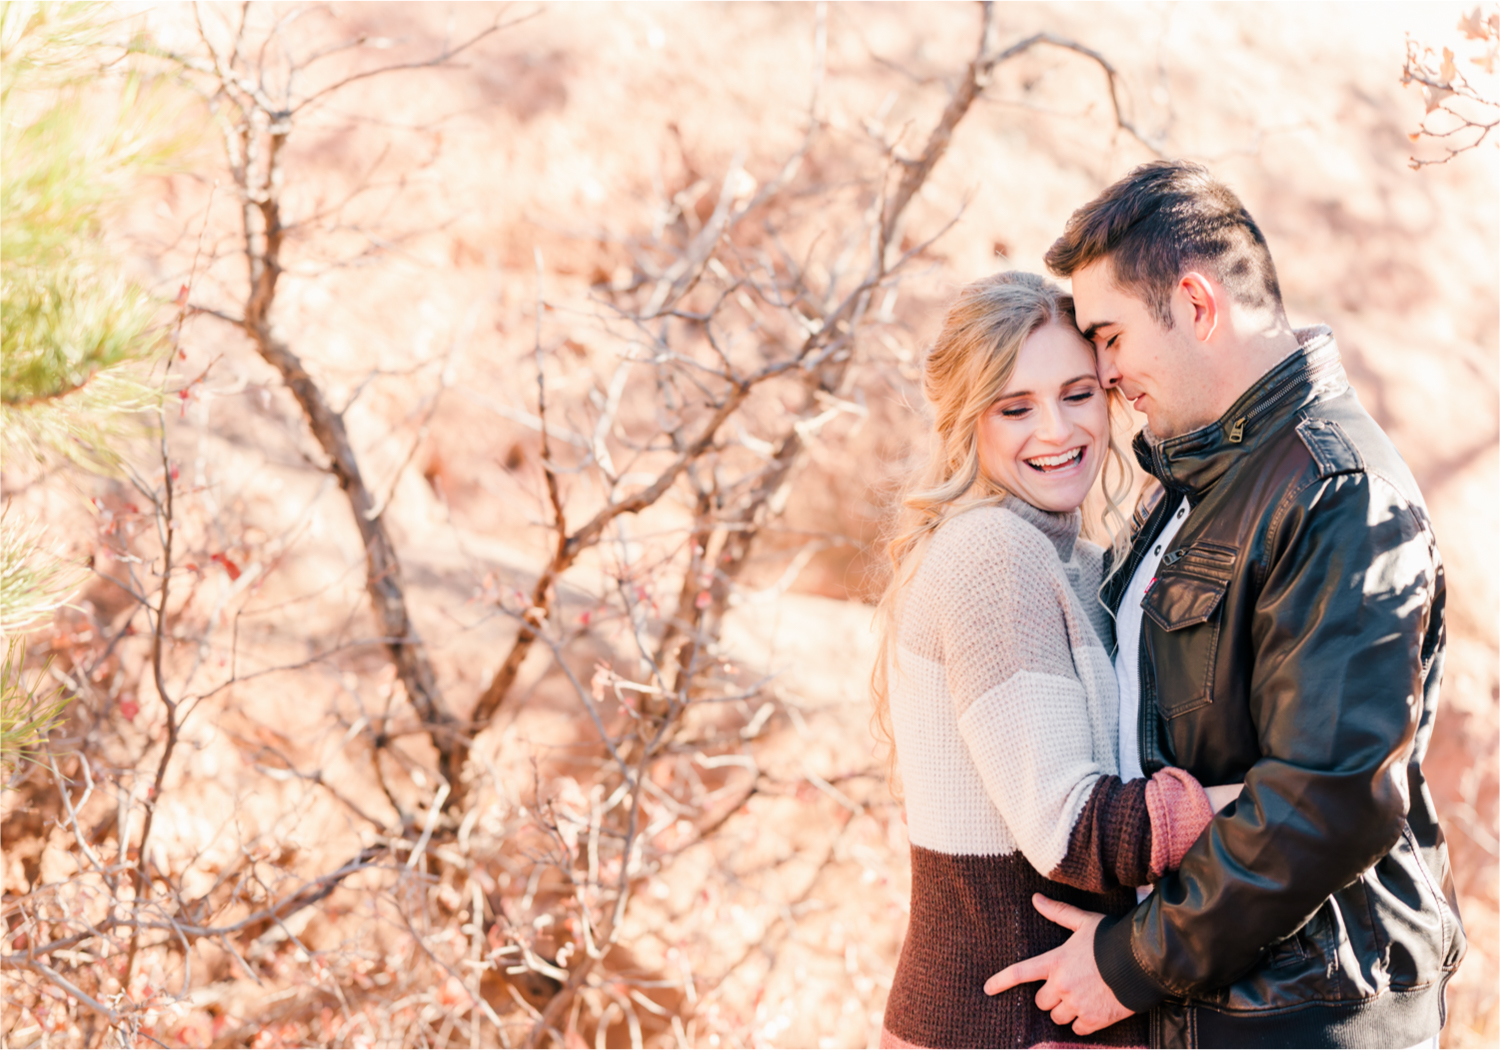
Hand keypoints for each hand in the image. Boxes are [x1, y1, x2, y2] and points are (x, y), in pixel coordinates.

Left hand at [983, 894, 1134, 1035]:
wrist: (1143, 961)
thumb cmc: (1111, 938)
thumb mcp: (1083, 921)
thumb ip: (1058, 913)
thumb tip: (1035, 898)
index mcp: (1055, 962)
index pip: (1020, 972)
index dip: (1001, 981)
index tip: (987, 989)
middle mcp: (1061, 986)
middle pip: (1041, 1001)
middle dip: (1050, 996)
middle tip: (1067, 986)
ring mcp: (1077, 1005)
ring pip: (1058, 1017)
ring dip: (1065, 1010)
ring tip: (1082, 997)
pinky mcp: (1094, 1020)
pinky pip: (1078, 1030)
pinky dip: (1082, 1023)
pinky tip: (1093, 1009)